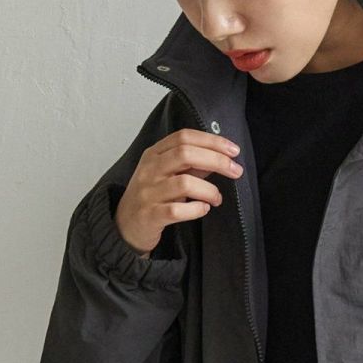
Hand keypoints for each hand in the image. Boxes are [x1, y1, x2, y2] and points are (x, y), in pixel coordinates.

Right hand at [114, 128, 243, 254]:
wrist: (125, 226)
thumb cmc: (151, 196)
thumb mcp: (167, 174)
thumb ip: (191, 165)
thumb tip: (221, 158)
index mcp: (154, 154)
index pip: (184, 137)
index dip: (212, 141)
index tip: (233, 150)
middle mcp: (149, 170)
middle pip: (185, 154)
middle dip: (217, 160)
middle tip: (236, 171)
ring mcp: (148, 192)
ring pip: (184, 183)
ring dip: (209, 190)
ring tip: (216, 198)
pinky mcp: (150, 215)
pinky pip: (178, 210)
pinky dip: (196, 209)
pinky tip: (203, 209)